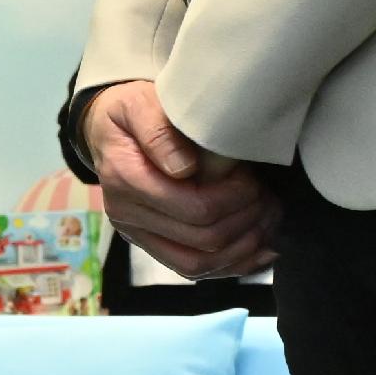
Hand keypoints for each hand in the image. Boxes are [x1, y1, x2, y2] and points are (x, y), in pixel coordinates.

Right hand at [83, 80, 279, 278]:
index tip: (251, 177)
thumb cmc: (130, 112)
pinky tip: (261, 250)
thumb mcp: (139, 104)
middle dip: (246, 220)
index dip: (234, 198)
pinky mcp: (152, 246)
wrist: (108, 131)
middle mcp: (127, 216)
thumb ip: (159, 131)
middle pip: (202, 239)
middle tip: (267, 196)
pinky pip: (194, 270)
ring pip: (200, 264)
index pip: (193, 207)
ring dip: (244, 246)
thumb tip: (184, 168)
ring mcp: (139, 236)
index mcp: (125, 179)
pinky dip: (234, 264)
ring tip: (268, 217)